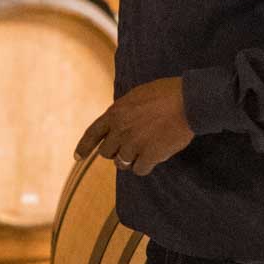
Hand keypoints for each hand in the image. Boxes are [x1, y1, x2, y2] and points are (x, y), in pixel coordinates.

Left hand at [75, 78, 193, 177]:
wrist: (187, 100)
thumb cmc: (165, 94)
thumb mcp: (135, 96)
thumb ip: (123, 112)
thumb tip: (118, 125)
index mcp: (115, 113)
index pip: (92, 133)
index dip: (83, 147)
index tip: (77, 157)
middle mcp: (120, 130)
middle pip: (106, 153)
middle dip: (115, 152)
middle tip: (129, 149)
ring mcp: (134, 144)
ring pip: (122, 163)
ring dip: (130, 161)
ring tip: (143, 152)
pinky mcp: (150, 155)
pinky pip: (139, 170)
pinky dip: (145, 167)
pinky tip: (153, 159)